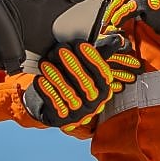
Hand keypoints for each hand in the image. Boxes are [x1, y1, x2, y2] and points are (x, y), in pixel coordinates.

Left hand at [23, 34, 141, 132]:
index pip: (101, 73)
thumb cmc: (73, 83)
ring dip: (56, 76)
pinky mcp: (61, 120)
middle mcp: (94, 104)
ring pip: (69, 93)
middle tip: (60, 49)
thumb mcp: (87, 70)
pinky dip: (47, 91)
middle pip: (85, 82)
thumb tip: (118, 40)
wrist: (56, 108)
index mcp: (104, 90)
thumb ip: (100, 55)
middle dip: (72, 63)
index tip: (80, 44)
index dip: (91, 57)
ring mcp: (78, 114)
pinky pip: (54, 105)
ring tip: (46, 63)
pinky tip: (41, 80)